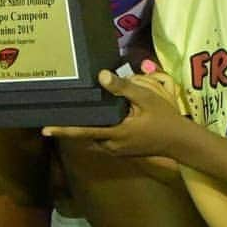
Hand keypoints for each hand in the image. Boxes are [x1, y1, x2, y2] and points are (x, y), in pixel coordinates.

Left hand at [43, 67, 186, 157]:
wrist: (180, 142)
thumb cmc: (165, 118)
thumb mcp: (147, 98)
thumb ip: (124, 88)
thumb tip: (102, 76)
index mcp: (117, 133)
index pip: (84, 132)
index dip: (64, 130)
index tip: (45, 129)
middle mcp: (112, 145)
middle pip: (87, 134)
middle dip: (74, 124)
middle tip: (59, 111)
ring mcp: (117, 150)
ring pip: (95, 136)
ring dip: (88, 126)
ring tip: (77, 111)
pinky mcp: (121, 151)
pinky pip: (105, 138)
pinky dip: (99, 129)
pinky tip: (100, 116)